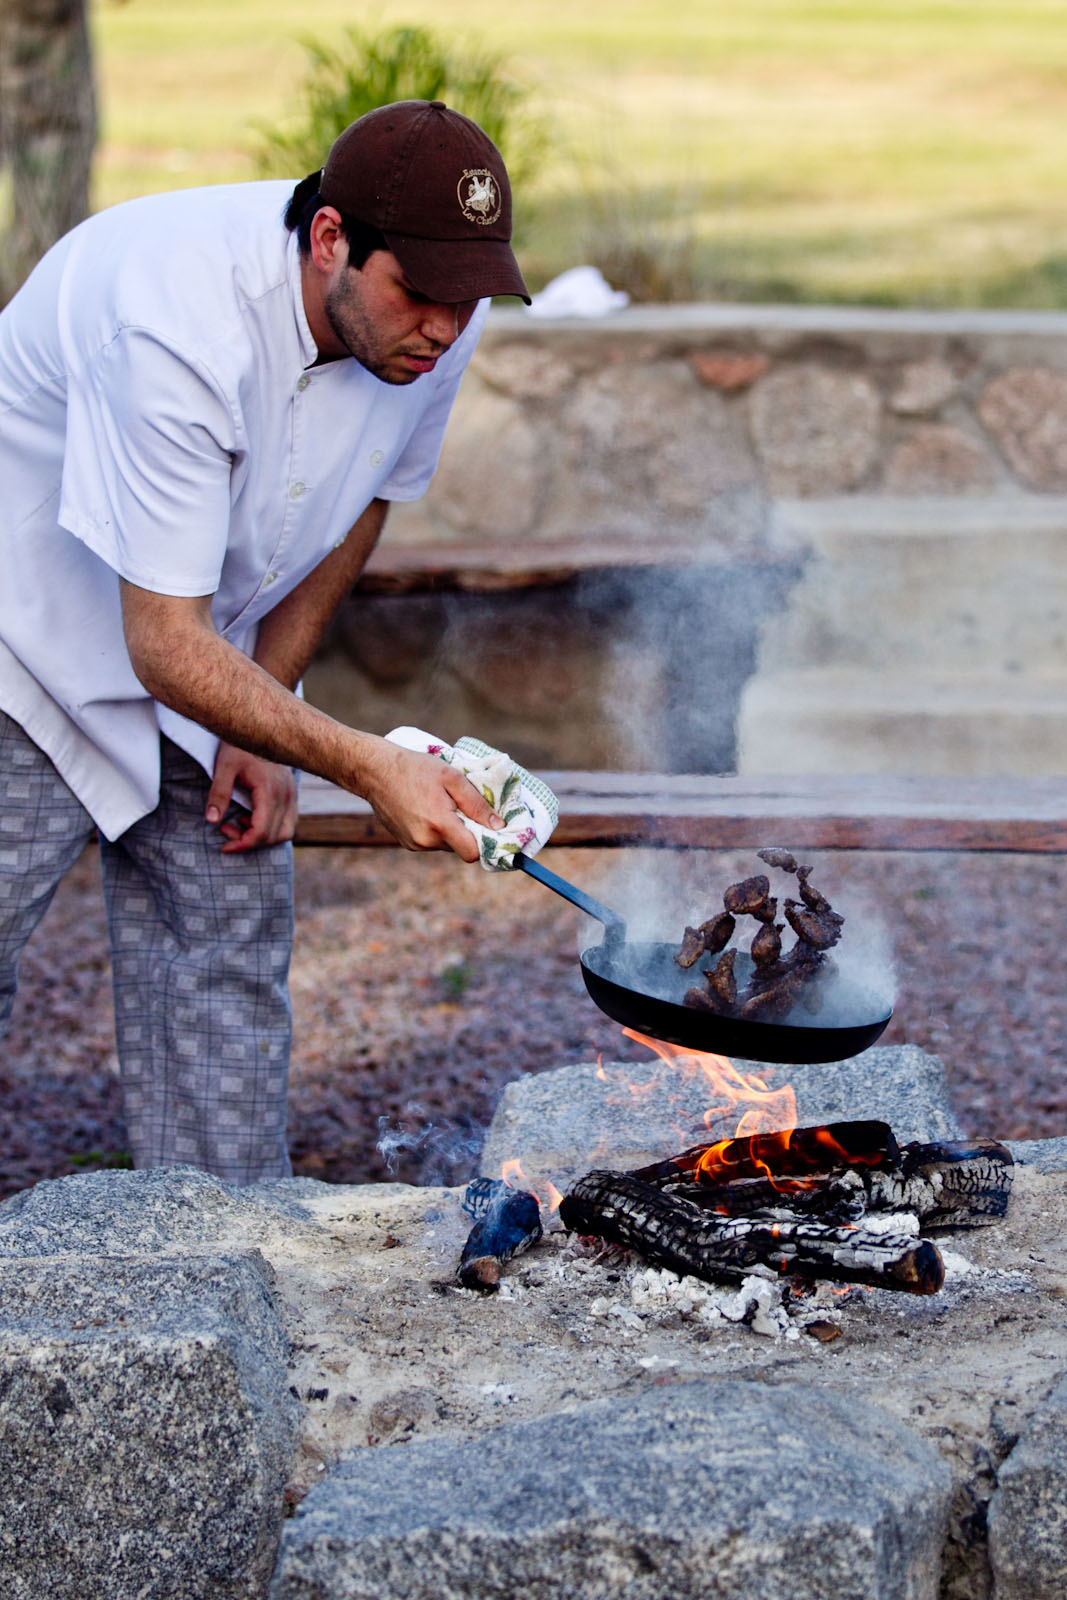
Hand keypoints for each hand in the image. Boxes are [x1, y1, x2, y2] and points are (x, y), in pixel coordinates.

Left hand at [206, 743, 298, 852]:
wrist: (261, 725)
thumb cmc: (239, 744)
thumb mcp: (224, 767)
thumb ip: (218, 794)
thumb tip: (211, 820)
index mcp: (270, 791)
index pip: (261, 832)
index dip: (242, 845)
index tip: (224, 846)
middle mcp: (286, 795)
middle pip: (273, 836)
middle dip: (248, 842)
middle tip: (226, 830)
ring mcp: (292, 794)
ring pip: (285, 832)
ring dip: (263, 836)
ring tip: (240, 823)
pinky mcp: (292, 792)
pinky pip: (288, 820)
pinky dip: (271, 827)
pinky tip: (251, 815)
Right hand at [358, 742, 503, 861]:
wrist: (375, 771)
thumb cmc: (415, 769)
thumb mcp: (452, 778)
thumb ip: (477, 804)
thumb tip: (498, 826)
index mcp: (439, 825)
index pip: (472, 853)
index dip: (485, 842)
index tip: (488, 826)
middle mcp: (425, 841)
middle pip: (460, 847)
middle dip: (467, 831)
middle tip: (462, 806)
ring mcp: (413, 844)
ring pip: (446, 845)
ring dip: (450, 830)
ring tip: (441, 804)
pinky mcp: (405, 843)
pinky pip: (431, 842)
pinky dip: (435, 830)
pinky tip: (427, 809)